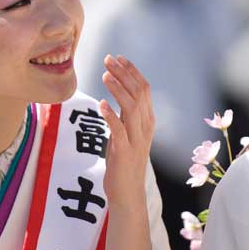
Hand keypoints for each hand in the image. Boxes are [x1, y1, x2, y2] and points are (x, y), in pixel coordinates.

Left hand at [99, 54, 154, 208]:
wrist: (128, 192)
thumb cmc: (124, 159)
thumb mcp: (128, 130)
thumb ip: (127, 112)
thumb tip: (118, 88)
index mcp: (147, 119)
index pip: (144, 88)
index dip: (131, 71)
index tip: (118, 57)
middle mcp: (145, 126)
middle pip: (139, 93)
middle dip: (124, 73)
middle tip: (108, 59)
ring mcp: (136, 139)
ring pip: (131, 107)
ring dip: (118, 89)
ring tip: (105, 75)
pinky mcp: (124, 152)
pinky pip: (119, 130)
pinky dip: (111, 115)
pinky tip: (101, 104)